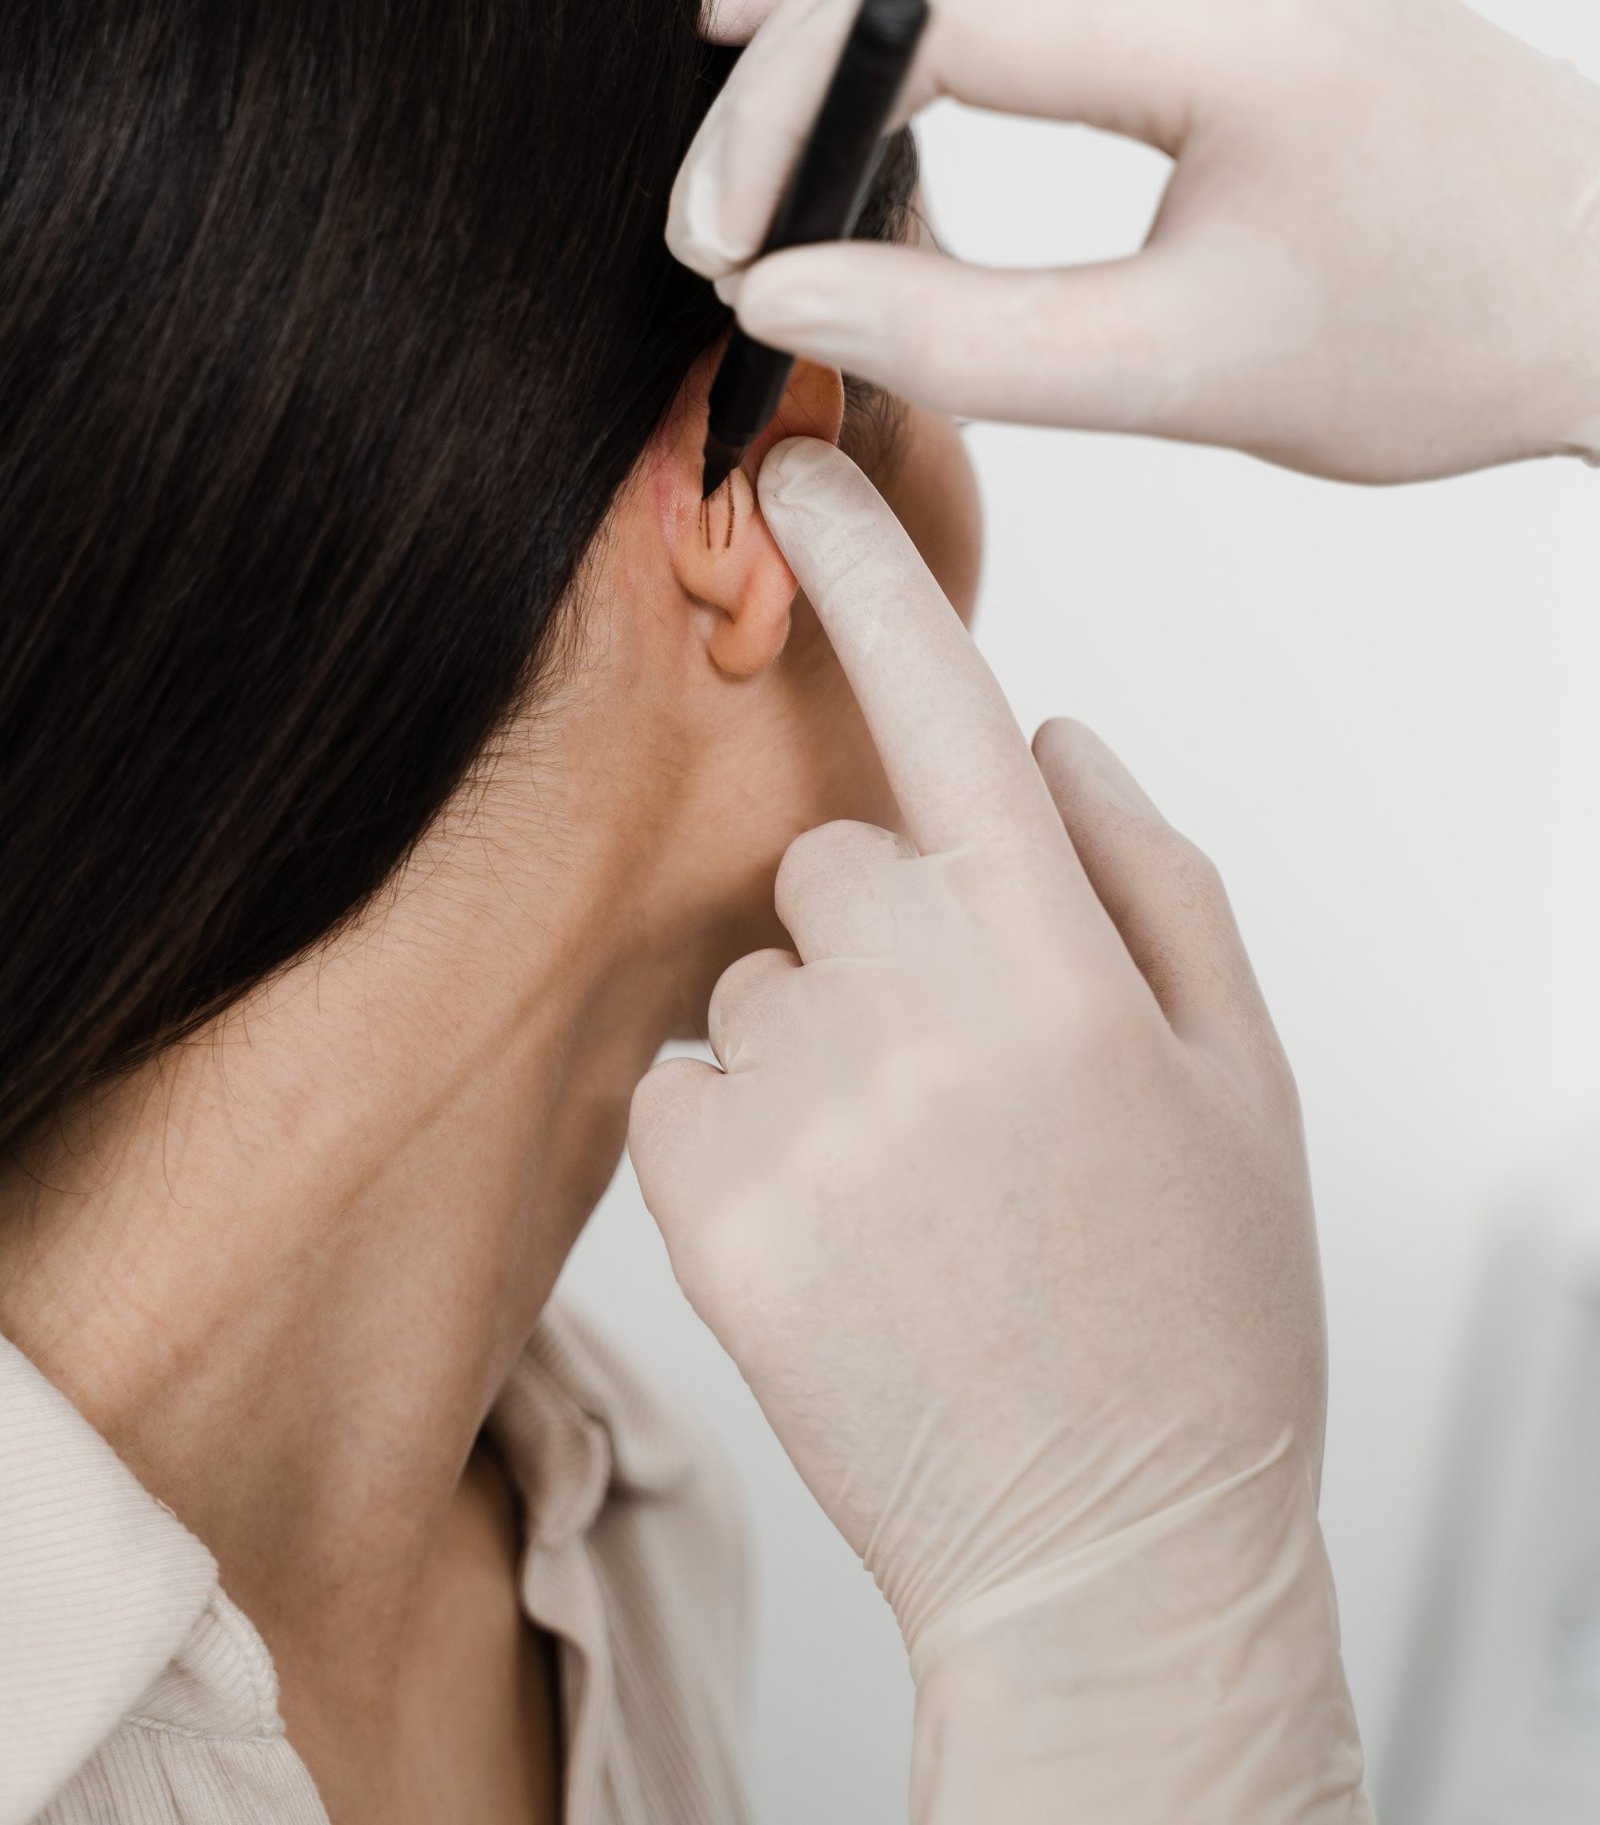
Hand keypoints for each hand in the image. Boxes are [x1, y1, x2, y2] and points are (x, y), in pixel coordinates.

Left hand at [628, 436, 1370, 1821]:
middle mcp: (915, 1007)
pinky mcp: (702, 1206)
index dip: (868, 569)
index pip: (942, 704)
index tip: (796, 466)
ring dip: (826, 1036)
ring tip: (924, 1180)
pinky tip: (845, 1223)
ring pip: (763, 970)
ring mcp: (798, 1106)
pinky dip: (747, 1123)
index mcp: (1057, 958)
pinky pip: (691, 1074)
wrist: (1103, 1545)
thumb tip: (1058, 732)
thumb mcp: (1242, 1075)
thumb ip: (1152, 873)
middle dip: (894, 929)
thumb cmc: (1199, 1310)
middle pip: (838, 859)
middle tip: (978, 1077)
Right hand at [668, 0, 1599, 482]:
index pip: (928, 12)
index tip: (719, 240)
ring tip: (737, 136)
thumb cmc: (1437, 337)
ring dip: (839, 27)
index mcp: (1231, 15)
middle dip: (789, 76)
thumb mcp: (1185, 374)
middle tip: (712, 218)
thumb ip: (964, 342)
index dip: (786, 118)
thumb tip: (784, 295)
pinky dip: (921, 0)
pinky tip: (839, 34)